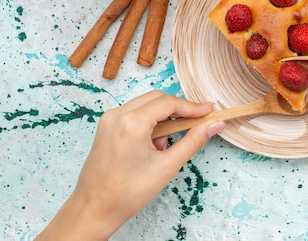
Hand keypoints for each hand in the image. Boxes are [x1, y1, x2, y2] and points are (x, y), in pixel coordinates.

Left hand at [37, 91, 224, 240]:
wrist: (94, 209)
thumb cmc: (126, 193)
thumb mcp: (167, 167)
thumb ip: (193, 142)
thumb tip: (213, 125)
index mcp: (131, 124)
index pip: (168, 103)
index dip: (192, 106)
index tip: (209, 111)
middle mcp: (117, 115)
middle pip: (157, 98)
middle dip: (178, 109)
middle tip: (197, 123)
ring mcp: (109, 120)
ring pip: (145, 104)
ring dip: (163, 117)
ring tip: (165, 146)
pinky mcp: (106, 127)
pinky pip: (133, 113)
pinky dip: (149, 122)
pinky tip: (152, 146)